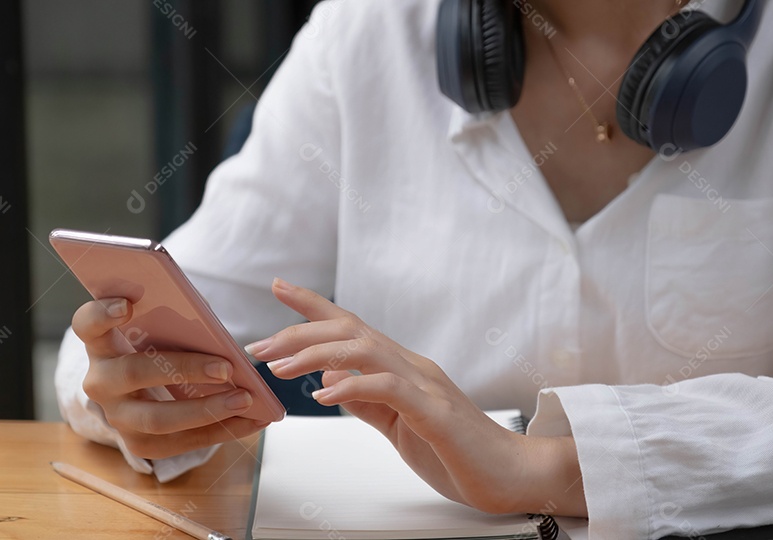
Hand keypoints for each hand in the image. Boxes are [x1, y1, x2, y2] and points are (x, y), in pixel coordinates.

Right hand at [72, 298, 268, 459]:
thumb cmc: (157, 348)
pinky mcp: (138, 444)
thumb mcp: (160, 330)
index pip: (87, 325)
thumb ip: (176, 322)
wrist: (140, 395)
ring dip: (207, 410)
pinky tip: (251, 421)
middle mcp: (101, 382)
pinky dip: (221, 431)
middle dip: (185, 369)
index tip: (127, 304)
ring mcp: (116, 417)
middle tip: (226, 368)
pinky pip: (180, 443)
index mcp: (101, 345)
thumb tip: (215, 331)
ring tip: (245, 400)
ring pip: (157, 418)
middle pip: (134, 373)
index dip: (101, 314)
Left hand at [250, 278, 586, 515]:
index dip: (314, 306)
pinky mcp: (436, 413)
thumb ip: (368, 401)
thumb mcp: (399, 424)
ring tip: (280, 366)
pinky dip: (354, 386)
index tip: (279, 288)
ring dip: (317, 353)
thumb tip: (332, 377)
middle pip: (350, 331)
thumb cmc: (459, 452)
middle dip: (299, 332)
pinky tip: (325, 394)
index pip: (352, 327)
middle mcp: (413, 367)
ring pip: (365, 349)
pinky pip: (390, 388)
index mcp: (403, 368)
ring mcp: (426, 386)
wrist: (512, 475)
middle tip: (259, 346)